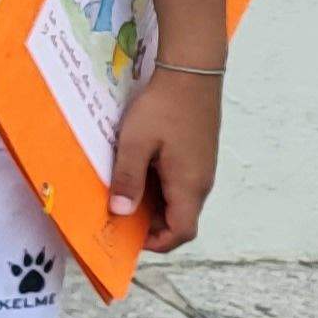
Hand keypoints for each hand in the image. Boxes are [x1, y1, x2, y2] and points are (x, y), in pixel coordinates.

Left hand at [109, 71, 222, 251]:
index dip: (157, 243)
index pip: (182, 232)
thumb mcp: (135, 143)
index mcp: (189, 186)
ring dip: (152, 205)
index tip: (128, 238)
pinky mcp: (197, 157)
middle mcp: (201, 183)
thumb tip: (121, 213)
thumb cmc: (162, 108)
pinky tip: (135, 173)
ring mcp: (201, 170)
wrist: (191, 75)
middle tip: (117, 216)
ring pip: (178, 202)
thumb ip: (128, 179)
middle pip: (179, 220)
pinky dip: (158, 188)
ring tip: (121, 194)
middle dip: (150, 225)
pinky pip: (178, 184)